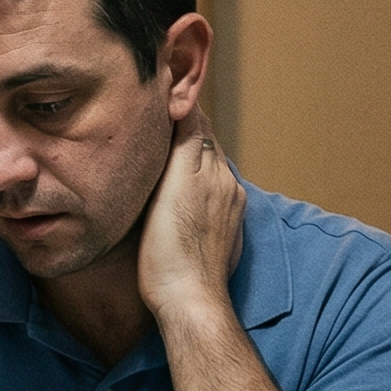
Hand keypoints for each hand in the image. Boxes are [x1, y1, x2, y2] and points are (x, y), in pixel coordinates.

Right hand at [136, 111, 244, 318]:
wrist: (189, 299)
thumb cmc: (169, 249)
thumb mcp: (172, 185)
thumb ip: (185, 141)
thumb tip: (187, 101)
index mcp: (214, 170)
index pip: (198, 124)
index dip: (180, 107)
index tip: (162, 91)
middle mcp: (228, 185)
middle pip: (206, 146)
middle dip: (186, 131)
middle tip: (160, 117)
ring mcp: (230, 210)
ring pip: (209, 171)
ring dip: (192, 159)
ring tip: (167, 152)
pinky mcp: (226, 233)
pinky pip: (213, 196)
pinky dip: (198, 185)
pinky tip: (183, 193)